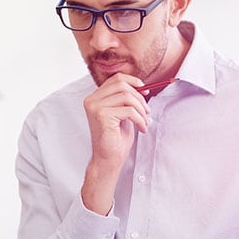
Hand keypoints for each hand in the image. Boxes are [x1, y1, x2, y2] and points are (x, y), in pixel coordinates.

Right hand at [81, 73, 149, 214]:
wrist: (109, 159)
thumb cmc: (116, 138)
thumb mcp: (122, 113)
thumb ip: (125, 98)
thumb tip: (140, 85)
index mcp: (94, 98)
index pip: (116, 79)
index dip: (133, 82)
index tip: (145, 91)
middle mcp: (91, 100)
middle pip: (121, 85)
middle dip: (139, 97)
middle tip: (147, 111)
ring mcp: (95, 107)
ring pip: (127, 96)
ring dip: (141, 109)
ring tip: (145, 121)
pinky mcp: (102, 116)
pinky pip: (129, 110)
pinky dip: (140, 119)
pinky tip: (142, 128)